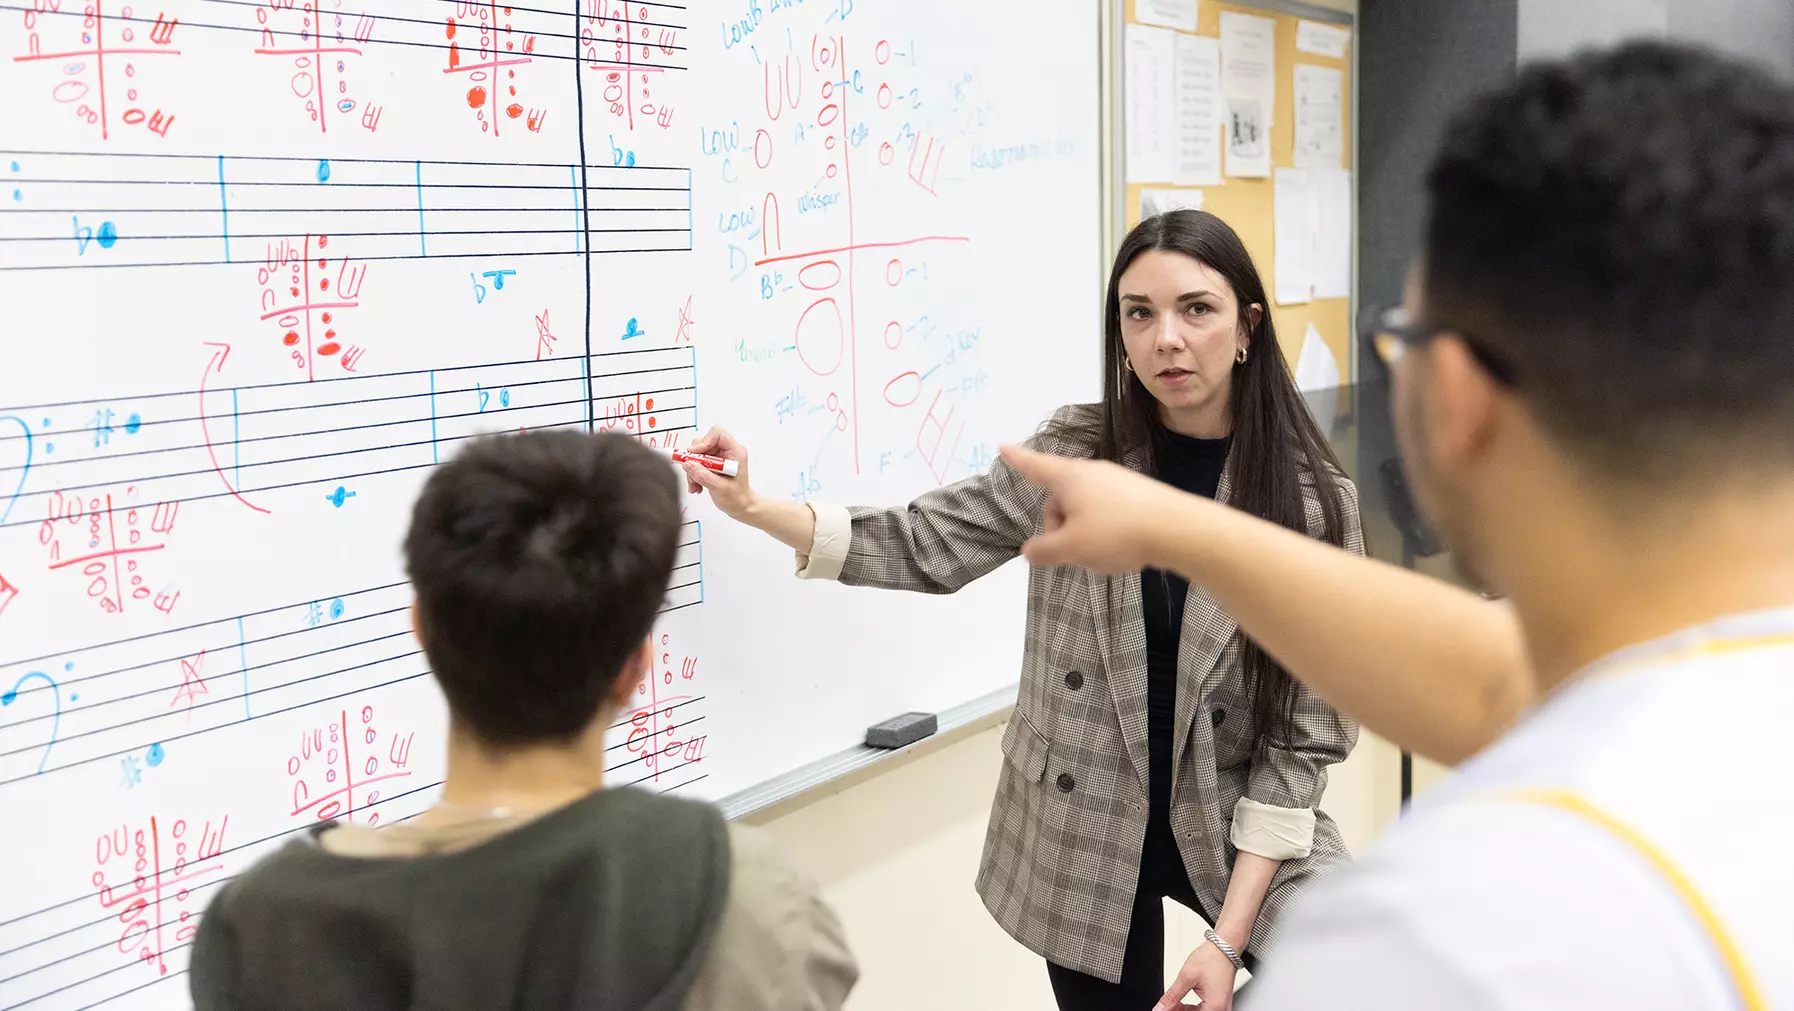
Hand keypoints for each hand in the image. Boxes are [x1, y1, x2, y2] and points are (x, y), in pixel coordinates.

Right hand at [683, 426, 757, 521]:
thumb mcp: (719, 488)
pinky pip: (696, 462)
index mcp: (735, 451)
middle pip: (703, 443)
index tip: (694, 455)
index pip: (717, 433)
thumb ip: (703, 475)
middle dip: (694, 459)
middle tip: (691, 473)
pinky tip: (697, 486)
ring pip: (697, 454)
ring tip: (695, 485)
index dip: (704, 441)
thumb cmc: (737, 497)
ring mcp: (718, 457)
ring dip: (692, 470)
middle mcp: (726, 451)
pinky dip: (693, 474)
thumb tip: (688, 464)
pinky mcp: (711, 464)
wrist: (739, 506)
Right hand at [998, 444, 1191, 573]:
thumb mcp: (1072, 548)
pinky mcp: (1138, 495)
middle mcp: (1092, 472)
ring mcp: (1117, 482)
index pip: (1035, 466)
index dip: (1017, 460)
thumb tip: (1029, 551)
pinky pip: (1109, 514)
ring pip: (1085, 510)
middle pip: (1061, 500)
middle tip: (1071, 553)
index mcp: (1069, 478)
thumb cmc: (1117, 533)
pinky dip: (1107, 532)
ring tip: (1102, 556)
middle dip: (1059, 527)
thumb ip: (1044, 550)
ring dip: (1083, 534)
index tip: (1002, 446)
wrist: (1177, 529)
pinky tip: (1123, 550)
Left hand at [1155, 939, 1239, 1010]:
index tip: (1165, 1010)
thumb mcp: (1186, 977)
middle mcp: (1222, 1009)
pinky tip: (1180, 1003)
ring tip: (1171, 1003)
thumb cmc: (1212, 958)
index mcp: (1215, 1007)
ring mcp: (1222, 1005)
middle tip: (1167, 1005)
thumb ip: (1172, 996)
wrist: (1224, 947)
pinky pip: (1205, 1009)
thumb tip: (1161, 1008)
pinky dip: (1192, 1007)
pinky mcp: (1220, 1001)